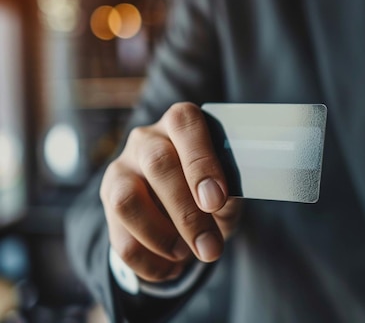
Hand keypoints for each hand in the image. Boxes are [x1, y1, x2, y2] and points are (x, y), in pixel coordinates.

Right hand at [100, 102, 240, 281]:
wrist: (183, 208)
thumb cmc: (212, 188)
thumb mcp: (229, 187)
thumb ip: (227, 193)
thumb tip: (218, 208)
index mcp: (181, 122)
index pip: (185, 126)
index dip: (200, 163)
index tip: (216, 201)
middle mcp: (146, 139)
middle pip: (157, 164)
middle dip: (187, 213)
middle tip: (210, 247)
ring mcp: (121, 169)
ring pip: (127, 201)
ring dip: (161, 238)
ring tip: (187, 254)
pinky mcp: (107, 201)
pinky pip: (119, 238)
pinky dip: (149, 262)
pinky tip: (171, 269)